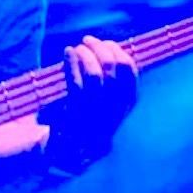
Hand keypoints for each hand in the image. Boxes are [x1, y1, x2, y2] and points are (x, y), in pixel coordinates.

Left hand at [61, 35, 137, 161]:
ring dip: (87, 54)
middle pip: (114, 71)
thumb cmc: (81, 120)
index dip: (120, 54)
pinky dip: (72, 63)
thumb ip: (108, 82)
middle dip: (102, 48)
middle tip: (88, 40)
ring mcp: (94, 116)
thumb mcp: (101, 104)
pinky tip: (68, 52)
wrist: (62, 153)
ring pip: (95, 75)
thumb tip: (106, 49)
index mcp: (123, 109)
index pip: (130, 76)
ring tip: (78, 47)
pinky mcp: (73, 118)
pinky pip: (75, 84)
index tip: (108, 43)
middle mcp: (113, 113)